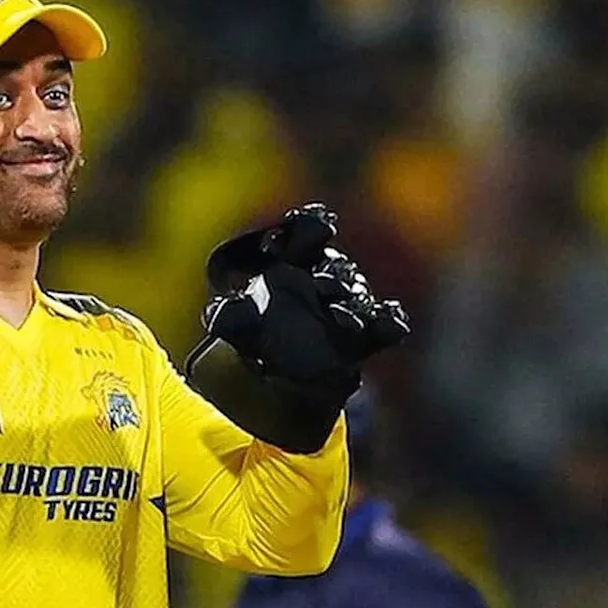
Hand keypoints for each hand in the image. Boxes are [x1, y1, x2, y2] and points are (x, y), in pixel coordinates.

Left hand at [183, 203, 409, 451]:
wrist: (276, 386)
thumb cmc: (255, 342)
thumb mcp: (234, 326)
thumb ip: (227, 316)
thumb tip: (215, 315)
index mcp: (291, 267)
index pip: (303, 237)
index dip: (305, 227)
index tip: (300, 221)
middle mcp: (321, 283)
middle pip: (333, 264)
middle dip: (330, 267)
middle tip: (323, 273)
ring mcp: (344, 309)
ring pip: (356, 296)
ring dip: (351, 301)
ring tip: (340, 313)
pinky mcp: (362, 340)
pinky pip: (382, 328)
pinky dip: (389, 324)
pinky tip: (391, 322)